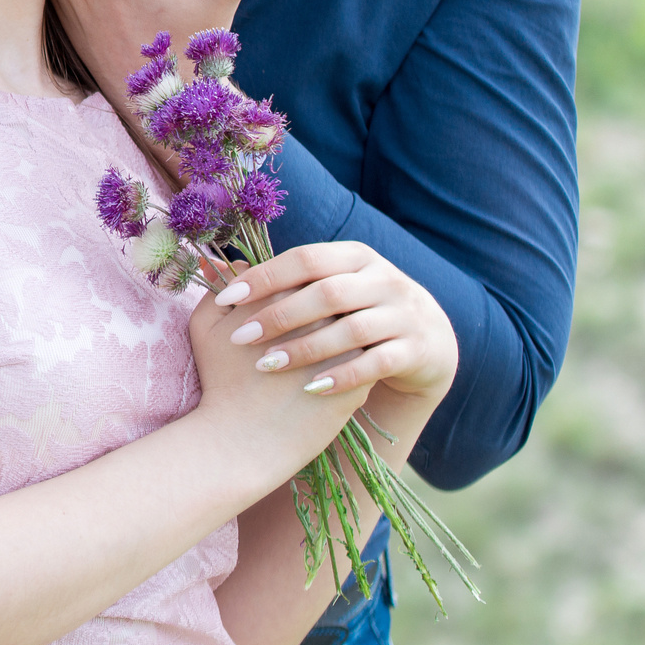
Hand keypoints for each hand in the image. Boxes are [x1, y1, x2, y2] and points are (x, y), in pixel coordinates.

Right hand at [187, 259, 369, 475]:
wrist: (243, 440)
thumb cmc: (220, 381)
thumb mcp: (205, 327)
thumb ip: (218, 286)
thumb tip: (228, 262)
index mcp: (284, 294)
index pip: (303, 274)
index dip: (296, 285)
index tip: (289, 300)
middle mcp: (320, 316)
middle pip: (332, 296)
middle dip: (324, 304)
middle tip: (312, 319)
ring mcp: (344, 347)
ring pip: (353, 325)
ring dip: (343, 329)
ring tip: (328, 342)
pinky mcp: (360, 379)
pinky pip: (364, 358)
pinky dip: (352, 359)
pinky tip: (335, 368)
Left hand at [208, 242, 458, 402]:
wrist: (425, 339)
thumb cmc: (355, 312)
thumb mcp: (328, 286)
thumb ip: (283, 278)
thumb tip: (219, 266)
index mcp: (355, 256)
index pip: (305, 258)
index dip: (266, 276)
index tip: (228, 297)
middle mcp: (383, 279)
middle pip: (327, 292)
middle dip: (280, 315)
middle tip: (240, 338)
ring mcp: (403, 314)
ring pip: (352, 329)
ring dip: (307, 347)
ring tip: (268, 365)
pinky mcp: (415, 349)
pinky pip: (377, 363)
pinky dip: (342, 374)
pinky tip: (310, 388)